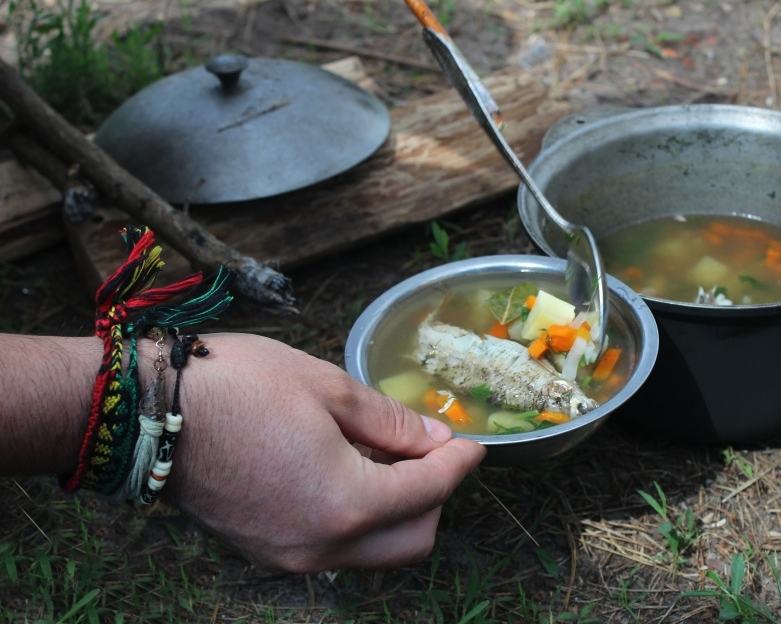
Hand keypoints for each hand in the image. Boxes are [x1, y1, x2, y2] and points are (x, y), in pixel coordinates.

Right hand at [160, 333, 485, 571]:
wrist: (145, 415)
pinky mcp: (267, 553)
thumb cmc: (234, 387)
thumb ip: (389, 421)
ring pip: (375, 551)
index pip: (429, 491)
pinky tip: (347, 472)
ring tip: (384, 455)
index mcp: (346, 503)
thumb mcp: (326, 387)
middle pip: (413, 540)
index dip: (459, 464)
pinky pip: (336, 547)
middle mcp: (323, 545)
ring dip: (397, 511)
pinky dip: (359, 518)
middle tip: (429, 451)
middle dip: (435, 498)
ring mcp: (292, 556)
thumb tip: (432, 438)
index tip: (471, 444)